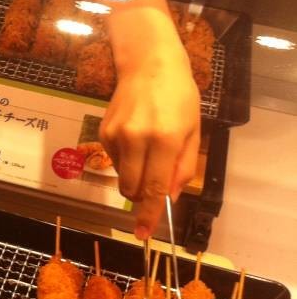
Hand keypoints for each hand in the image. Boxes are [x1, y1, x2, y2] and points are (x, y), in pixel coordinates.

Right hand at [100, 9, 200, 238]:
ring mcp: (117, 136)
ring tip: (148, 153)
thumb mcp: (192, 131)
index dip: (149, 215)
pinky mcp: (104, 132)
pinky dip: (127, 162)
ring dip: (135, 178)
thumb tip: (168, 197)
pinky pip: (115, 162)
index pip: (155, 188)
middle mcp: (137, 139)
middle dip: (143, 198)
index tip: (143, 234)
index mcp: (165, 140)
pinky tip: (136, 140)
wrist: (149, 64)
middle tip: (154, 187)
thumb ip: (182, 167)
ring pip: (122, 178)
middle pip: (133, 189)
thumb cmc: (178, 97)